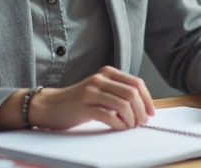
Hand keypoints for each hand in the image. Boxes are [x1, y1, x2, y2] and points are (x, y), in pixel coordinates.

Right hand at [28, 66, 154, 130]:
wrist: (49, 105)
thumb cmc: (77, 101)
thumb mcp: (99, 90)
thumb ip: (117, 93)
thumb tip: (142, 107)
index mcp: (107, 73)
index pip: (136, 83)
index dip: (147, 99)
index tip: (151, 112)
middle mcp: (100, 79)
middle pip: (132, 93)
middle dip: (141, 111)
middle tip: (141, 122)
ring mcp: (91, 91)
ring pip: (123, 104)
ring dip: (131, 119)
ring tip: (130, 126)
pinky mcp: (83, 106)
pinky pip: (109, 116)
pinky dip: (119, 124)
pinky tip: (119, 128)